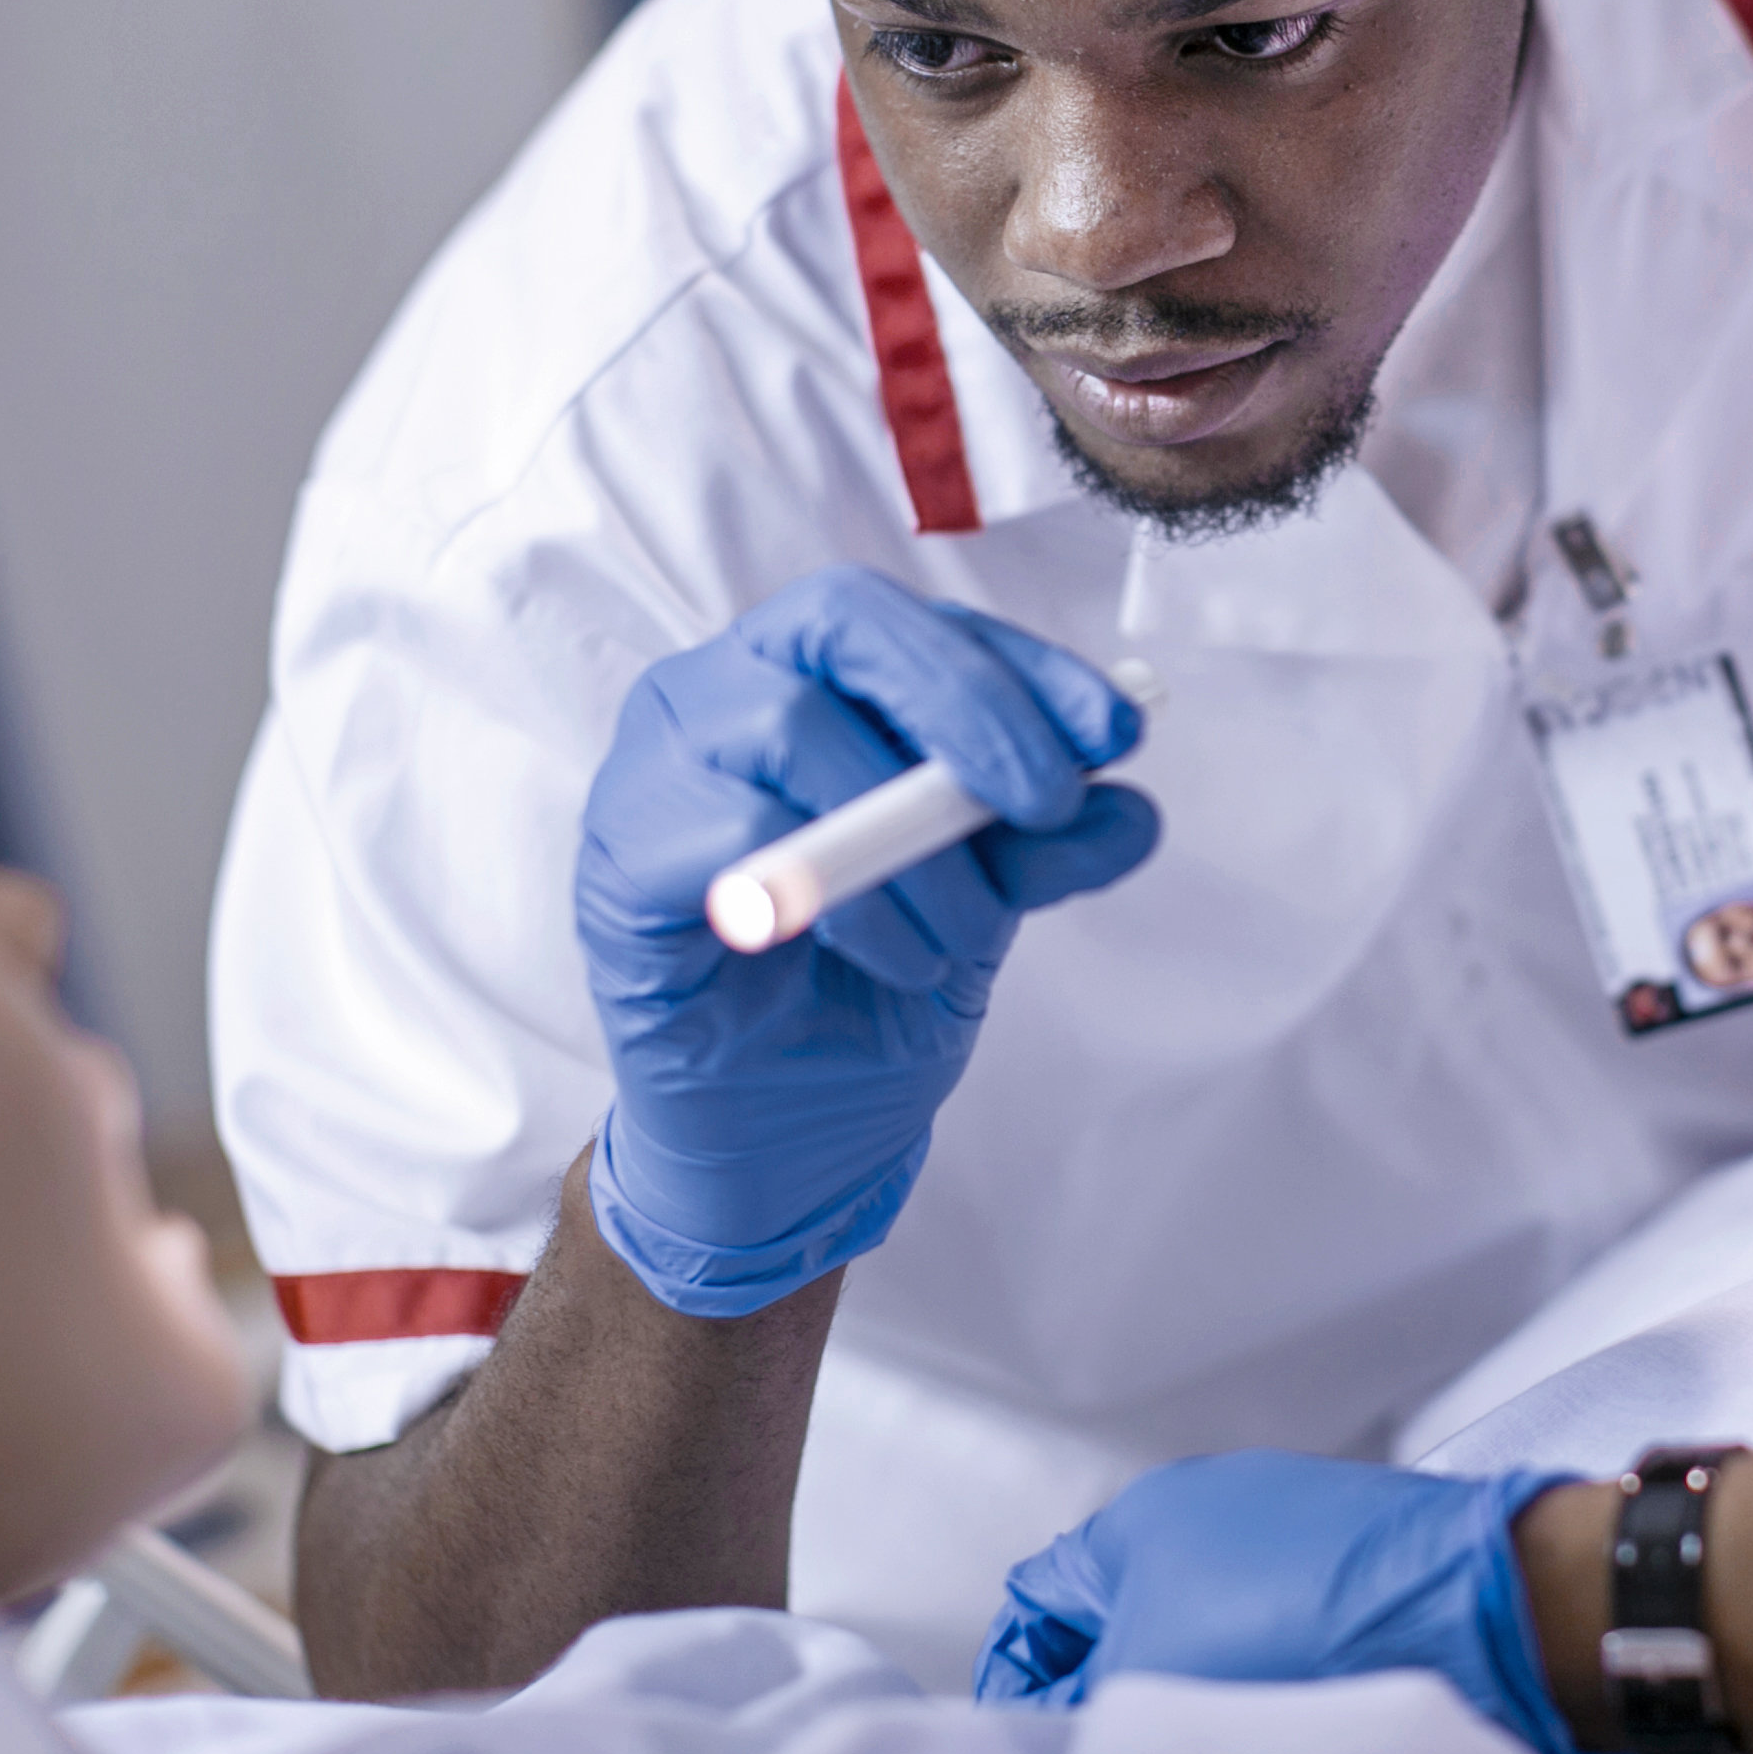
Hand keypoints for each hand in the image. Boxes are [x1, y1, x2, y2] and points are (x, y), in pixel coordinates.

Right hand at [577, 566, 1158, 1315]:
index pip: (913, 620)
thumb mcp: (985, 904)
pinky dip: (849, 899)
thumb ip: (1042, 845)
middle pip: (841, 625)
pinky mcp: (625, 857)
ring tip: (969, 932)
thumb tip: (1126, 803)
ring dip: (916, 838)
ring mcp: (656, 764)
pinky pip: (743, 839)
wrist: (781, 1133)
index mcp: (806, 674)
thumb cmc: (863, 989)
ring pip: (791, 727)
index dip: (1022, 664)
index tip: (1116, 732)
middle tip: (1050, 801)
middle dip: (972, 705)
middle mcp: (720, 691)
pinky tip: (899, 958)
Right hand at [976, 1452, 1648, 1753]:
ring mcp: (1291, 1531)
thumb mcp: (1150, 1677)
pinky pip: (1284, 1632)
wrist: (1485, 1609)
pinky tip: (1293, 1728)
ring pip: (1205, 1631)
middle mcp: (1211, 1507)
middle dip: (1114, 1694)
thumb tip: (1067, 1723)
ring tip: (1221, 1752)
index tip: (1033, 1745)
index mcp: (1138, 1518)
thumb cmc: (1314, 1627)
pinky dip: (1276, 1680)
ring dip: (1200, 1693)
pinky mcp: (1356, 1565)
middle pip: (1120, 1619)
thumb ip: (1082, 1702)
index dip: (1021, 1681)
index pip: (1035, 1602)